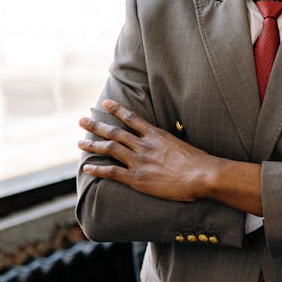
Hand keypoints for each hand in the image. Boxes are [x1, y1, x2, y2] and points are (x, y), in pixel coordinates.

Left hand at [78, 99, 218, 201]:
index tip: (106, 104)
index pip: (132, 118)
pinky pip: (112, 172)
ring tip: (80, 142)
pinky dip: (98, 169)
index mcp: (156, 135)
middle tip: (82, 121)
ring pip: (110, 149)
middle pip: (115, 132)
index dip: (117, 110)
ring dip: (93, 145)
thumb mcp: (183, 145)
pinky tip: (87, 168)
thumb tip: (169, 144)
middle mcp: (144, 145)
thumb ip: (170, 143)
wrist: (201, 175)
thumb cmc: (198, 162)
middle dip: (96, 126)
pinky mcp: (136, 178)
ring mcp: (139, 161)